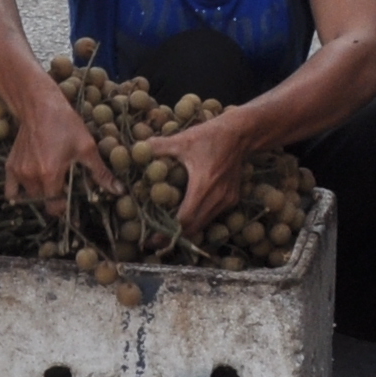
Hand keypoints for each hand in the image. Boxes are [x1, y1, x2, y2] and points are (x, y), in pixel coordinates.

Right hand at [5, 87, 110, 204]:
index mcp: (49, 174)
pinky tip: (32, 183)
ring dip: (40, 193)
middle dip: (53, 199)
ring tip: (51, 179)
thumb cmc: (65, 124)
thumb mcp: (87, 148)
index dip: (64, 207)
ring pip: (30, 195)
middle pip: (43, 202)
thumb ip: (101, 174)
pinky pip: (12, 189)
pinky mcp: (10, 165)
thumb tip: (119, 191)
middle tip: (63, 187)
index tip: (70, 201)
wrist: (39, 105)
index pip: (54, 206)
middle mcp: (31, 176)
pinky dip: (20, 191)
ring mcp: (19, 171)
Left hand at [139, 111, 254, 231]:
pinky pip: (212, 216)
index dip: (168, 231)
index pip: (185, 219)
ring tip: (167, 232)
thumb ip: (158, 147)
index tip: (152, 238)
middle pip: (194, 227)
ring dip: (187, 230)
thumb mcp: (182, 140)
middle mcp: (217, 197)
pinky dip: (199, 220)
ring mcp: (227, 200)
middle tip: (155, 242)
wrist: (241, 134)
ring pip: (204, 223)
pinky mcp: (232, 199)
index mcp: (203, 186)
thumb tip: (135, 150)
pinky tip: (185, 218)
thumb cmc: (210, 136)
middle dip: (175, 236)